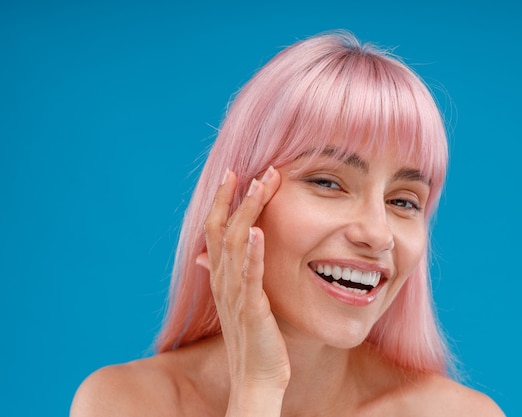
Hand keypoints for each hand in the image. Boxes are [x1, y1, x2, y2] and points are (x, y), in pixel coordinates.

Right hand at [196, 166, 289, 415]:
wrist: (256, 379)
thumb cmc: (253, 340)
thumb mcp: (237, 303)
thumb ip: (225, 275)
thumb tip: (204, 255)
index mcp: (221, 278)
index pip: (215, 231)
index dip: (222, 202)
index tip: (235, 175)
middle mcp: (222, 283)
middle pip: (221, 231)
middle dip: (236, 198)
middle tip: (253, 170)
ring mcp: (235, 296)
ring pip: (234, 245)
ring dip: (246, 213)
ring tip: (259, 186)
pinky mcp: (251, 311)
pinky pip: (249, 278)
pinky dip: (251, 253)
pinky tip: (257, 232)